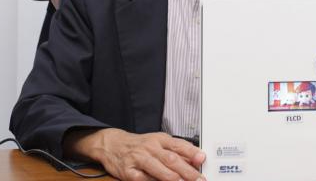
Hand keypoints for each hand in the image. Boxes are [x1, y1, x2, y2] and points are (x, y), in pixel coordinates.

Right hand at [67, 128, 205, 180]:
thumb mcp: (158, 142)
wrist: (113, 144)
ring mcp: (138, 158)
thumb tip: (196, 159)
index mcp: (160, 139)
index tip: (202, 159)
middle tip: (198, 178)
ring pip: (157, 167)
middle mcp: (150, 147)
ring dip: (171, 177)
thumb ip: (176, 151)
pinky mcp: (128, 171)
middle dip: (186, 170)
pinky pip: (141, 178)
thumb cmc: (140, 145)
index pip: (178, 145)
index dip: (191, 152)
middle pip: (171, 158)